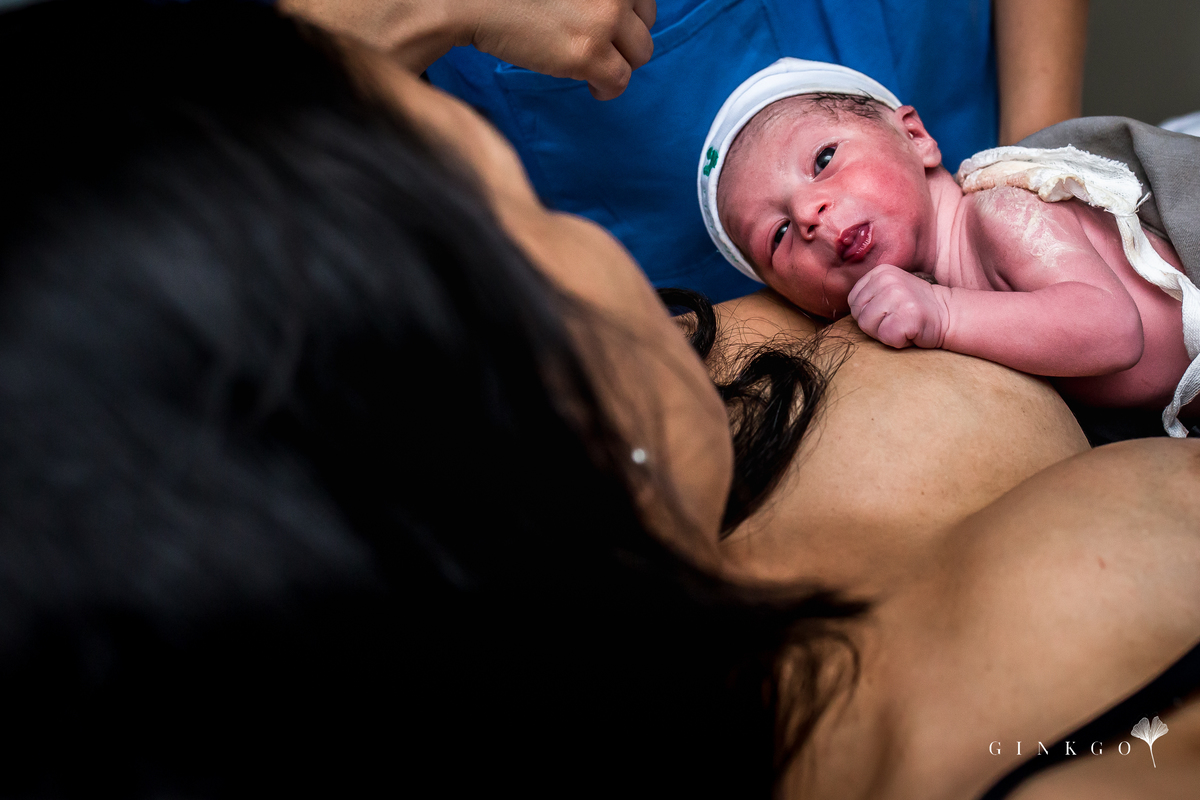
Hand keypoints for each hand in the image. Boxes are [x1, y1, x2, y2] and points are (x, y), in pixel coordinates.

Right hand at [281, 0, 655, 100]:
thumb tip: (603, 13)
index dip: (626, 10)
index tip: (609, 24)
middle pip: (646, 21)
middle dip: (625, 36)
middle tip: (597, 46)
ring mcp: (605, 19)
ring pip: (640, 53)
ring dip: (618, 62)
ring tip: (591, 67)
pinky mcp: (590, 53)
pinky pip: (620, 81)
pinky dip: (607, 89)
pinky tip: (590, 87)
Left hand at [848, 265, 947, 348]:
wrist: (948, 314)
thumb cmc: (914, 308)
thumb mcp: (888, 291)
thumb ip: (868, 295)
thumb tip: (837, 308)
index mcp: (879, 273)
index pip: (853, 302)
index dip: (869, 314)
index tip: (889, 311)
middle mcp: (887, 280)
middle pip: (858, 316)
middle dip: (875, 325)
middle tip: (898, 319)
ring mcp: (898, 296)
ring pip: (869, 327)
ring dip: (886, 333)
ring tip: (904, 324)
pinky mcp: (908, 314)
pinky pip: (887, 337)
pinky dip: (898, 340)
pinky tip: (911, 331)